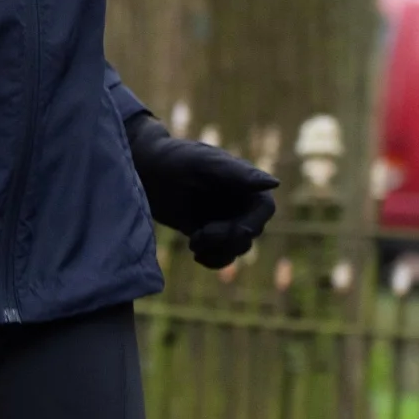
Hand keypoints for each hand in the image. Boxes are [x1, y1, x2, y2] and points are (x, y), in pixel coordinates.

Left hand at [126, 112, 277, 267]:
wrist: (144, 170)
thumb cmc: (173, 158)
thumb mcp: (203, 163)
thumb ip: (237, 174)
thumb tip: (274, 183)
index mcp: (243, 182)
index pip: (264, 209)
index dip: (253, 223)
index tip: (237, 230)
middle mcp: (237, 202)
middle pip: (249, 233)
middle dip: (228, 239)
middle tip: (201, 235)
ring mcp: (223, 219)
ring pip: (236, 248)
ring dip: (219, 252)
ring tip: (194, 242)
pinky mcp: (208, 233)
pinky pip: (221, 255)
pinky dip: (213, 260)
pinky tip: (197, 255)